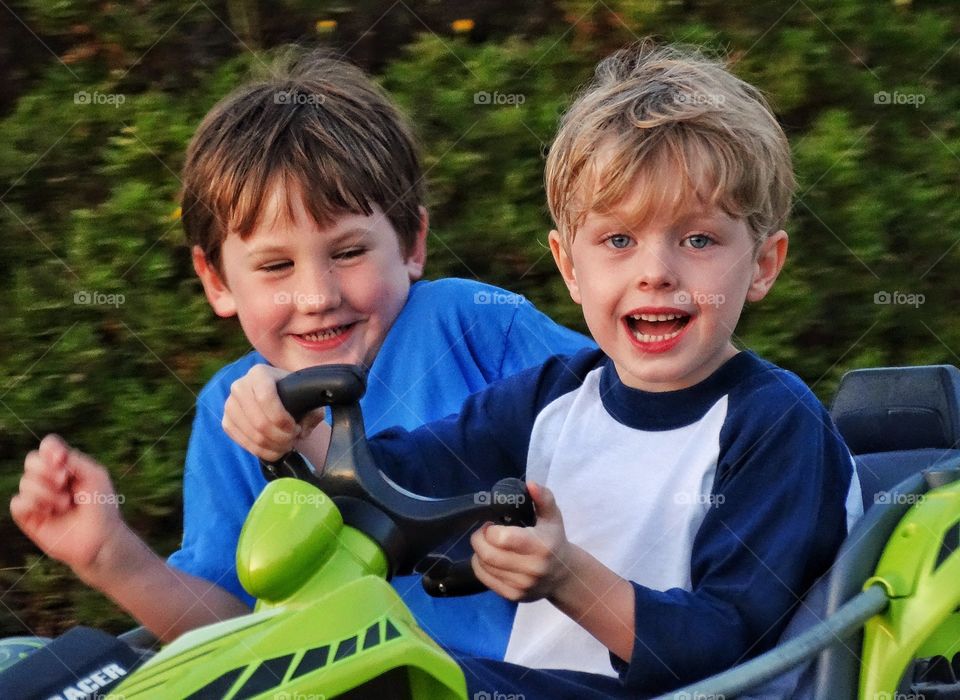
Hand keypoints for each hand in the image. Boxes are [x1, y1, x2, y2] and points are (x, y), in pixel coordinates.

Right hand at [11, 435, 123, 577]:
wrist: (100, 538)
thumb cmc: (102, 506)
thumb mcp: (95, 476)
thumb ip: (74, 459)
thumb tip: (52, 455)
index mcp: (66, 467)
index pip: (48, 447)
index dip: (50, 449)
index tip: (62, 460)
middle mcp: (49, 480)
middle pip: (31, 460)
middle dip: (46, 469)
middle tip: (64, 480)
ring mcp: (38, 498)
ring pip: (25, 482)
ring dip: (47, 492)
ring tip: (66, 504)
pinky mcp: (29, 518)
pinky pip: (17, 503)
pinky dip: (33, 504)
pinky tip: (49, 513)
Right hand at [222, 364, 324, 461]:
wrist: (278, 397)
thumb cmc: (294, 395)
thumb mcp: (307, 397)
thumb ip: (312, 413)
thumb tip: (300, 430)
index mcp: (259, 373)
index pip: (266, 398)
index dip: (282, 419)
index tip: (295, 428)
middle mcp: (240, 386)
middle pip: (259, 421)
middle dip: (281, 437)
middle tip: (293, 439)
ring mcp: (230, 405)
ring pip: (252, 435)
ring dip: (273, 446)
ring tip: (286, 445)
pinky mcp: (227, 422)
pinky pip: (243, 442)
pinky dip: (262, 451)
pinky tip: (274, 449)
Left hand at [470, 482, 572, 601]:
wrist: (563, 575)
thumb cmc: (554, 541)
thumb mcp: (552, 516)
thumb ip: (543, 498)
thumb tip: (530, 484)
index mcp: (540, 547)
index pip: (502, 539)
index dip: (490, 529)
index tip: (492, 523)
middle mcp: (531, 569)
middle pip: (488, 554)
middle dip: (478, 539)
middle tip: (483, 532)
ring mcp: (521, 586)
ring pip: (483, 566)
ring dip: (479, 552)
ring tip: (489, 544)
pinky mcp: (513, 596)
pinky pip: (485, 579)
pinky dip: (480, 566)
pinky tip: (490, 559)